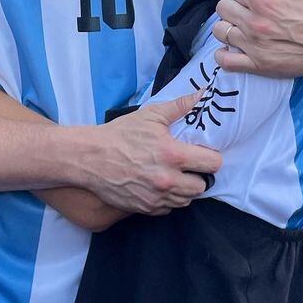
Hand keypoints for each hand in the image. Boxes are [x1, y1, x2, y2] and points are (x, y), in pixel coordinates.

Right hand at [85, 93, 221, 214]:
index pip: (213, 164)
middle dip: (199, 176)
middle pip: (203, 186)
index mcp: (173, 155)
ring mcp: (157, 197)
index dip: (211, 157)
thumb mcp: (150, 116)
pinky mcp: (146, 209)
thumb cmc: (120, 134)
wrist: (90, 158)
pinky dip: (167, 199)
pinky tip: (159, 185)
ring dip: (184, 189)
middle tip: (188, 166)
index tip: (202, 154)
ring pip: (186, 200)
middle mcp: (168, 180)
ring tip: (174, 175)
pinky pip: (168, 208)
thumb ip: (180, 106)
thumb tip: (202, 94)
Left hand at [212, 0, 302, 78]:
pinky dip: (223, 54)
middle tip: (249, 11)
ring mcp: (253, 45)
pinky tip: (232, 48)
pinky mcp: (256, 65)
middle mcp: (254, 22)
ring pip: (220, 31)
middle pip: (222, 8)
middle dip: (234, 6)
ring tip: (243, 28)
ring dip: (228, 27)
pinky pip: (224, 60)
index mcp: (262, 0)